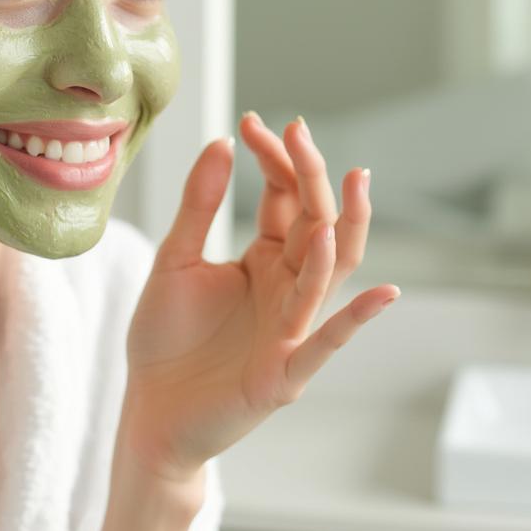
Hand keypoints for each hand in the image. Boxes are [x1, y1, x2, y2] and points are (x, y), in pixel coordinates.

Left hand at [120, 112, 398, 485]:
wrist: (147, 409)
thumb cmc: (164, 338)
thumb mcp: (175, 259)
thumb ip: (199, 207)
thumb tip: (220, 143)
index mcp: (264, 260)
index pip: (285, 199)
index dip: (275, 160)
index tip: (253, 122)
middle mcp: (287, 288)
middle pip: (316, 223)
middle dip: (311, 176)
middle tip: (299, 131)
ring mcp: (291, 329)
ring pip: (330, 272)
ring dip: (342, 229)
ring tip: (353, 181)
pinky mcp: (284, 372)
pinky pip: (325, 342)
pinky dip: (356, 319)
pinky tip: (383, 292)